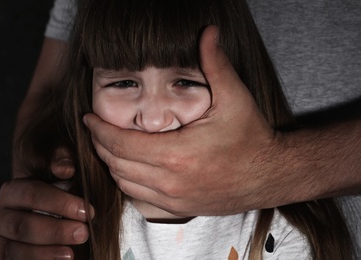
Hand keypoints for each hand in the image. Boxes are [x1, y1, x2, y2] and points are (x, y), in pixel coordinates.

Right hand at [0, 148, 92, 259]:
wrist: (49, 217)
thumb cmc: (60, 194)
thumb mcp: (63, 173)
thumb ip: (63, 161)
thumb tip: (65, 168)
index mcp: (14, 190)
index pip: (32, 193)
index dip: (60, 203)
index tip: (87, 211)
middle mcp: (0, 215)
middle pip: (23, 225)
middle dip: (55, 231)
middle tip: (83, 233)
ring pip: (13, 250)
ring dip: (43, 254)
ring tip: (70, 255)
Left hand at [83, 25, 277, 215]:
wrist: (271, 175)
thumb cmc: (252, 138)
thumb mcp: (235, 98)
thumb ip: (216, 64)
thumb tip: (208, 32)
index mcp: (177, 154)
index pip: (120, 144)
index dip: (99, 130)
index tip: (89, 118)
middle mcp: (170, 181)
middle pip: (116, 164)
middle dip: (100, 145)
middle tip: (96, 129)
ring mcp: (173, 198)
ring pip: (124, 183)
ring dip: (111, 164)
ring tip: (108, 145)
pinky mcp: (180, 207)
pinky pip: (139, 197)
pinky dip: (127, 181)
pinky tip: (129, 167)